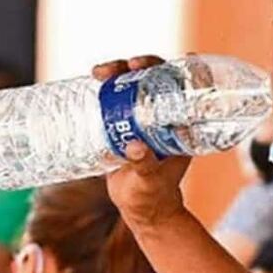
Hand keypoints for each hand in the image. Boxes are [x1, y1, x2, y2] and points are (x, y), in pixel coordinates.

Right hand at [93, 56, 192, 234]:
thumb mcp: (150, 179)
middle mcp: (163, 115)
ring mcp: (142, 118)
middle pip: (154, 79)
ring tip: (99, 73)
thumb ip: (144, 164)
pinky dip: (105, 87)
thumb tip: (134, 147)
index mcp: (179, 123)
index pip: (179, 87)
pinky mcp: (123, 124)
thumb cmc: (153, 194)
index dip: (171, 68)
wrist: (141, 208)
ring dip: (117, 72)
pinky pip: (115, 99)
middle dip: (138, 65)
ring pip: (132, 85)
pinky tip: (94, 80)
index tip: (158, 64)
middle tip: (123, 66)